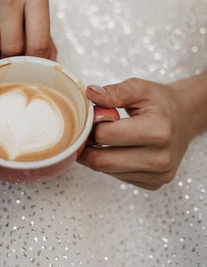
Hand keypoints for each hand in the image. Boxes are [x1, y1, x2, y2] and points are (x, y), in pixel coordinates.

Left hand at [77, 74, 206, 189]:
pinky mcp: (155, 184)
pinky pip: (117, 177)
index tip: (94, 116)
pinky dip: (111, 164)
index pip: (104, 135)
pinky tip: (120, 149)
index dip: (92, 125)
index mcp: (158, 132)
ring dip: (98, 155)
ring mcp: (159, 174)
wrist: (186, 117)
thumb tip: (90, 93)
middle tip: (88, 131)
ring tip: (107, 137)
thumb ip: (114, 92)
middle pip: (101, 161)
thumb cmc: (161, 102)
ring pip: (106, 171)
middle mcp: (161, 158)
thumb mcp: (139, 88)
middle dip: (87, 145)